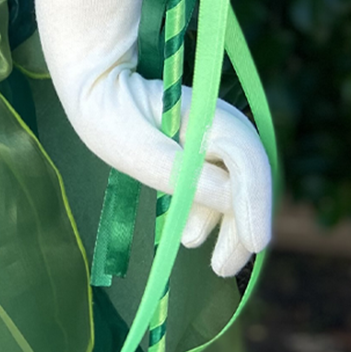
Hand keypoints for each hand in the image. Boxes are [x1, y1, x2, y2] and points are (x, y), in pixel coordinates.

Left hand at [63, 67, 272, 276]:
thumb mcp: (136, 150)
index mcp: (206, 114)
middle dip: (244, 225)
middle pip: (249, 176)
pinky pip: (219, 180)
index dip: (253, 204)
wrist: (94, 83)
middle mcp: (220, 122)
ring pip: (237, 182)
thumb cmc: (107, 112)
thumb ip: (182, 175)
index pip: (246, 160)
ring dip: (228, 222)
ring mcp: (214, 133)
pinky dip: (211, 209)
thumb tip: (229, 203)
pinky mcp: (202, 146)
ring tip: (215, 262)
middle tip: (224, 268)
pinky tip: (192, 234)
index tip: (256, 243)